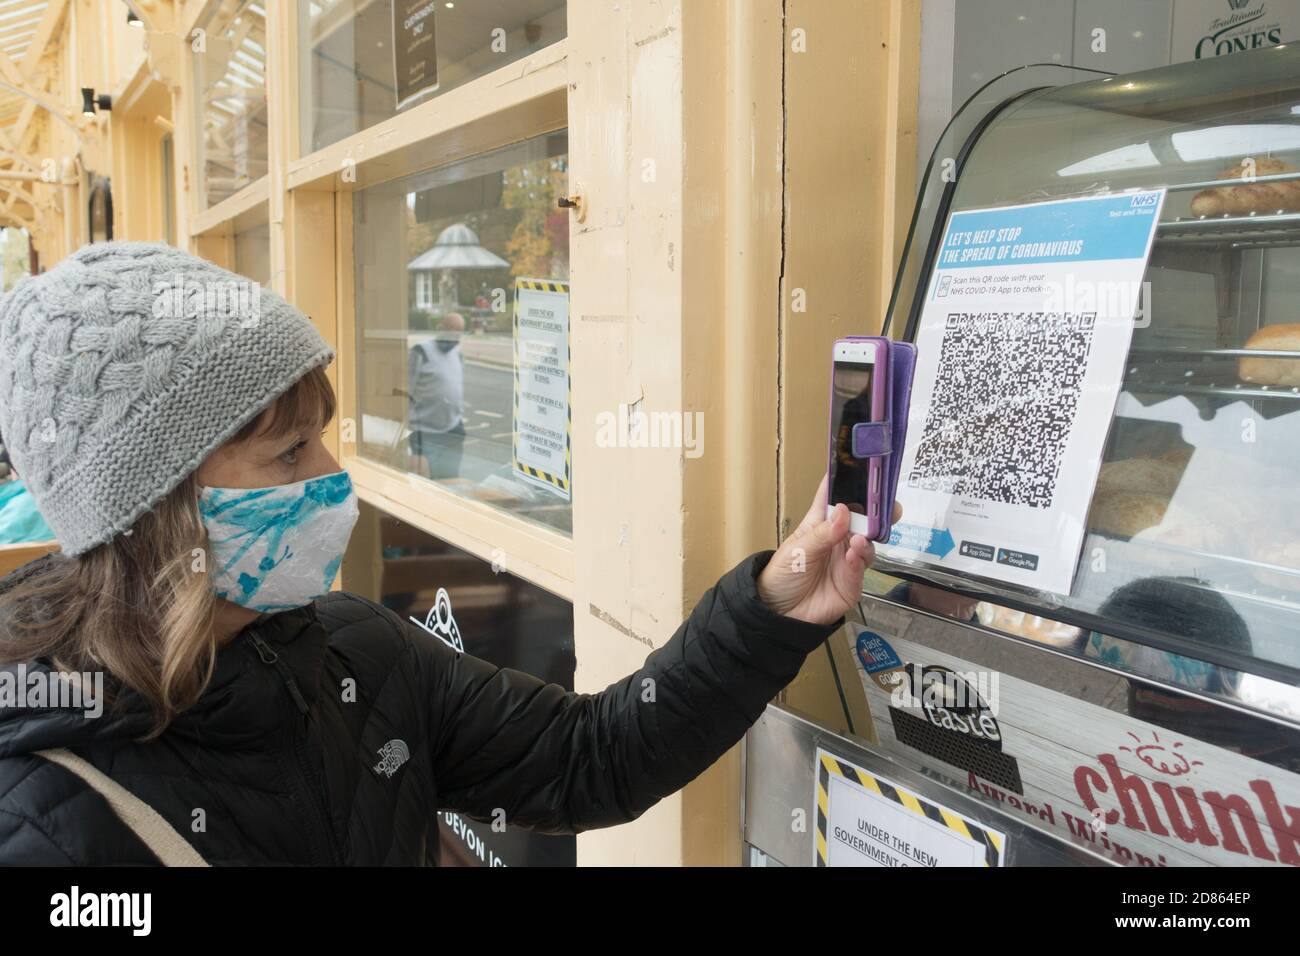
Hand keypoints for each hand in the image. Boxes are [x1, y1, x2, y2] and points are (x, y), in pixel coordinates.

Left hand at [756, 475, 899, 625]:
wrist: (779, 614)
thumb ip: (822, 534)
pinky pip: (862, 567)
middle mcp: (837, 539)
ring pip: (867, 542)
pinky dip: (861, 559)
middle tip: (883, 503)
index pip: (834, 497)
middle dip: (875, 510)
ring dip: (867, 537)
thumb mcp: (797, 551)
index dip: (846, 481)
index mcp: (820, 523)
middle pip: (861, 519)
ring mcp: (846, 560)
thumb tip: (845, 512)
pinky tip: (855, 555)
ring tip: (860, 538)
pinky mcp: (852, 582)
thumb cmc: (782, 576)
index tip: (860, 467)